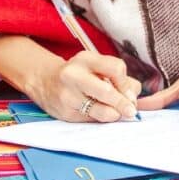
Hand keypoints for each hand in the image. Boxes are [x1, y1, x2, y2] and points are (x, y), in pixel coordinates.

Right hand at [27, 51, 141, 122]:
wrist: (45, 82)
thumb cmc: (80, 74)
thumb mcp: (97, 67)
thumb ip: (119, 78)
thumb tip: (133, 98)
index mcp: (87, 59)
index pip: (116, 68)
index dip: (126, 83)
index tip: (130, 93)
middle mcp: (74, 75)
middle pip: (107, 91)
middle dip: (123, 103)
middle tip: (131, 111)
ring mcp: (68, 95)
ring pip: (100, 110)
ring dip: (114, 114)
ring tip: (116, 113)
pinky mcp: (65, 113)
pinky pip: (91, 119)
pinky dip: (100, 118)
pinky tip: (99, 114)